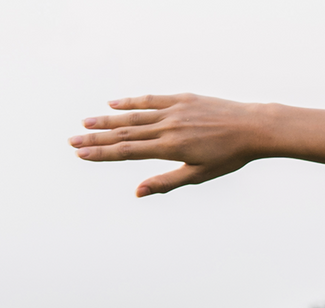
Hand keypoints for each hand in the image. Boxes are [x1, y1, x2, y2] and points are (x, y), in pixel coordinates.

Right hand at [69, 93, 266, 196]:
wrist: (253, 128)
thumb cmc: (229, 157)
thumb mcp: (199, 175)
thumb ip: (166, 182)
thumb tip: (138, 192)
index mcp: (170, 148)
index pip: (128, 152)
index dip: (102, 153)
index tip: (81, 154)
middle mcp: (168, 127)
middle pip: (124, 133)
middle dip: (96, 138)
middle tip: (71, 141)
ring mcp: (174, 110)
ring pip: (134, 116)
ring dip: (107, 119)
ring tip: (85, 122)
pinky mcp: (182, 98)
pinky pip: (150, 100)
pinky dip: (131, 102)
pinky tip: (113, 103)